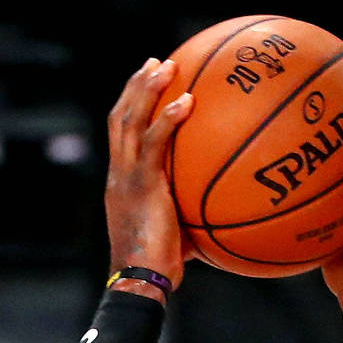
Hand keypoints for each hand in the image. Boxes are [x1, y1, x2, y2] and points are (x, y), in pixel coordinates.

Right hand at [105, 57, 191, 285]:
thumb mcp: (175, 232)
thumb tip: (224, 209)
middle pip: (119, 118)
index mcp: (121, 183)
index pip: (121, 136)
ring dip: (148, 89)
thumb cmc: (160, 268)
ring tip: (166, 66)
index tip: (148, 86)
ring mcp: (126, 177)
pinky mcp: (141, 184)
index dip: (131, 108)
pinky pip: (154, 142)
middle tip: (155, 62)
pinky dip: (169, 118)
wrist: (140, 279)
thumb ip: (190, 212)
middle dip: (136, 87)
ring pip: (130, 121)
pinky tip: (188, 101)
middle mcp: (118, 174)